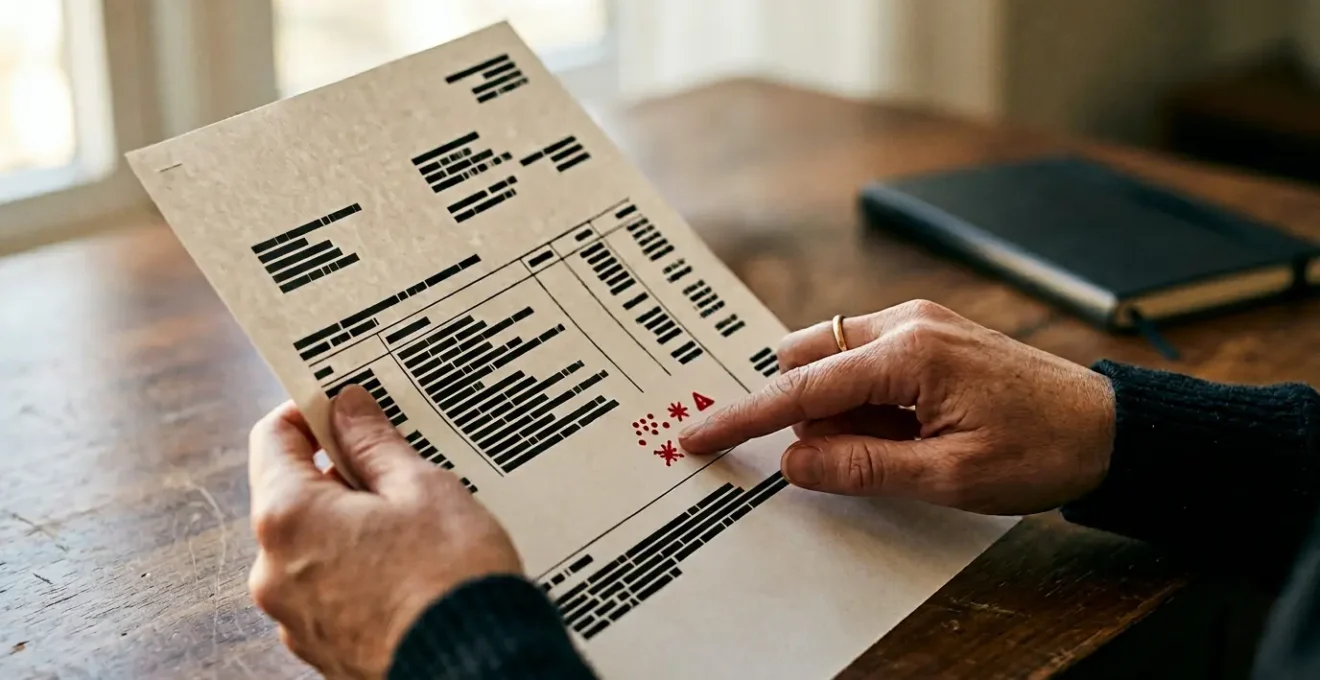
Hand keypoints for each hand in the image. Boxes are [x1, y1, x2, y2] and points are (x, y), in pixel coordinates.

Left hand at [247, 386, 520, 678]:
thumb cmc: (450, 580)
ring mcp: (295, 617)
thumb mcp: (422, 489)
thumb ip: (375, 444)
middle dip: (341, 472)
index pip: (273, 437)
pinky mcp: (323, 649)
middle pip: (292, 494)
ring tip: (416, 521)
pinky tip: (411, 566)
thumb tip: (347, 408)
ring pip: (314, 546)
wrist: (474, 670)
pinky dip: (360, 569)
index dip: (310, 411)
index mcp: (289, 518)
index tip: (347, 403)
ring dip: (353, 524)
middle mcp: (275, 571)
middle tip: (399, 462)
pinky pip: (331, 589)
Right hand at [680, 300, 1115, 514]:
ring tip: (904, 447)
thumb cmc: (1040, 451)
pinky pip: (866, 362)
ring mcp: (919, 322)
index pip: (802, 389)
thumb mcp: (948, 477)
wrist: (1111, 429)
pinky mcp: (930, 334)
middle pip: (808, 360)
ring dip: (841, 410)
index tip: (696, 434)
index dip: (744, 417)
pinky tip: (908, 431)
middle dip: (807, 413)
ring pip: (835, 362)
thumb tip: (794, 461)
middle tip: (853, 457)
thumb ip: (861, 467)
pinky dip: (865, 401)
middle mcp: (906, 323)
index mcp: (908, 354)